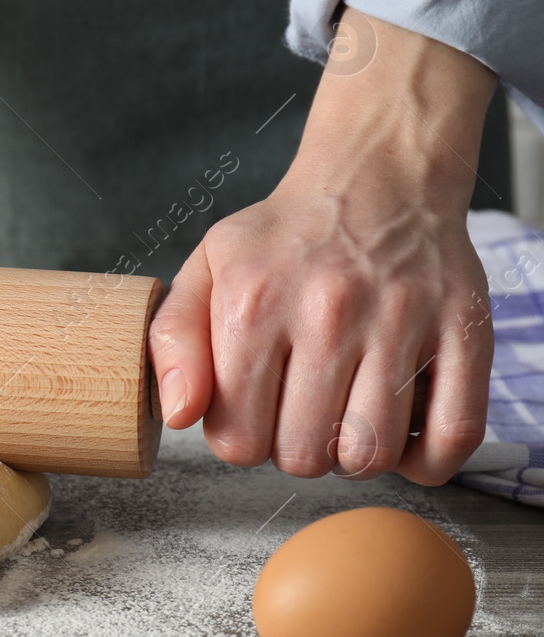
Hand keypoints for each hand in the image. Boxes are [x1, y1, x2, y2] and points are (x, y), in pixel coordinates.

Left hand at [150, 8, 495, 483]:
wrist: (376, 175)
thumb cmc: (285, 236)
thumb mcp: (206, 269)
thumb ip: (174, 342)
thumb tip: (178, 415)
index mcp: (254, 303)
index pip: (238, 438)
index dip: (241, 440)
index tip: (252, 413)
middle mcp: (328, 312)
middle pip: (304, 455)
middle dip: (295, 449)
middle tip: (300, 413)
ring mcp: (401, 321)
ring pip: (372, 454)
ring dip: (354, 456)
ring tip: (345, 419)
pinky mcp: (464, 329)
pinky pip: (453, 434)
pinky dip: (427, 461)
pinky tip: (402, 437)